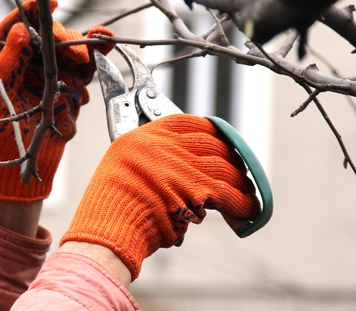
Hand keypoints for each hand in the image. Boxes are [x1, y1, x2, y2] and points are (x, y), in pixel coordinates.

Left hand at [0, 0, 114, 201]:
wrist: (19, 171)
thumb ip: (8, 65)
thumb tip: (23, 30)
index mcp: (4, 63)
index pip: (17, 28)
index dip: (31, 11)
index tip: (47, 1)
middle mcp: (30, 65)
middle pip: (49, 37)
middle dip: (64, 38)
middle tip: (74, 52)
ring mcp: (53, 77)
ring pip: (72, 50)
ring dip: (86, 44)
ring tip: (100, 42)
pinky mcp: (71, 90)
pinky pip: (87, 70)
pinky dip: (98, 58)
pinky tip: (104, 49)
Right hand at [60, 114, 260, 279]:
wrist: (107, 232)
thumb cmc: (110, 208)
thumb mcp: (124, 168)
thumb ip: (153, 160)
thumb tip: (187, 168)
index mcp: (144, 136)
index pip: (189, 122)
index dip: (211, 130)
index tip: (221, 138)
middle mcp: (164, 146)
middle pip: (211, 143)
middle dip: (230, 157)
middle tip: (238, 168)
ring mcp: (180, 165)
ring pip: (223, 167)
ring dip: (239, 181)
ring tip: (246, 191)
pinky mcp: (195, 190)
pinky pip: (228, 192)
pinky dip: (242, 202)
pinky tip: (249, 208)